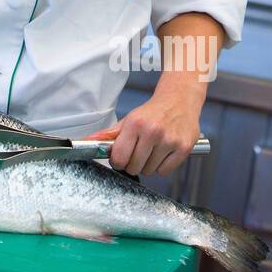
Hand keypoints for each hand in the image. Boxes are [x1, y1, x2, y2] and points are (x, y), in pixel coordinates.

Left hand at [83, 91, 201, 177]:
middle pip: (134, 167)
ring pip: (149, 171)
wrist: (179, 100)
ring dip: (147, 165)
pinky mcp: (183, 148)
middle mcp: (152, 132)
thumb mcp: (129, 119)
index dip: (117, 162)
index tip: (120, 158)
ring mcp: (169, 141)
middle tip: (137, 153)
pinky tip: (162, 153)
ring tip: (151, 151)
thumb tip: (88, 141)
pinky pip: (164, 171)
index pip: (119, 157)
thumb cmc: (152, 112)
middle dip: (132, 164)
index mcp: (135, 124)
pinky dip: (161, 167)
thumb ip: (109, 134)